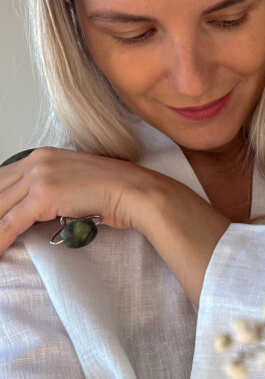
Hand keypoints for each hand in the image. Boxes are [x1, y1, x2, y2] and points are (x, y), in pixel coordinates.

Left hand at [0, 146, 231, 307]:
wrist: (136, 192)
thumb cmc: (113, 192)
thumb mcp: (75, 184)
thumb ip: (51, 192)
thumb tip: (32, 214)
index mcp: (42, 156)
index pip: (2, 180)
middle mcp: (37, 160)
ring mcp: (39, 176)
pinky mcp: (43, 196)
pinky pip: (9, 223)